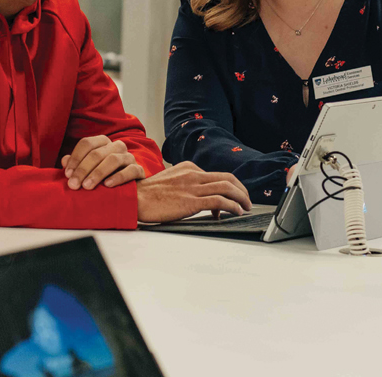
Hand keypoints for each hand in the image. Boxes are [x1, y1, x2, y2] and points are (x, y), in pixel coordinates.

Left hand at [62, 136, 145, 189]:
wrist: (130, 185)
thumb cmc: (105, 175)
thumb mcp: (89, 169)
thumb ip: (77, 164)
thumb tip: (64, 161)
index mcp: (103, 142)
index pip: (86, 143)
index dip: (75, 158)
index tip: (67, 174)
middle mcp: (116, 146)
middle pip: (97, 153)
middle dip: (83, 169)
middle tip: (74, 184)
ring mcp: (128, 157)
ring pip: (113, 159)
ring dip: (98, 173)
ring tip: (87, 186)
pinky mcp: (138, 169)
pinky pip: (130, 170)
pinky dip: (118, 177)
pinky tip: (107, 185)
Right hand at [136, 161, 251, 222]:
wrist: (134, 198)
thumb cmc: (148, 194)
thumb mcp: (169, 181)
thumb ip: (184, 184)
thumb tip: (196, 197)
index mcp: (188, 168)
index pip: (216, 175)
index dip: (228, 188)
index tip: (230, 199)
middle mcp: (193, 174)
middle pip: (227, 177)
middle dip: (241, 190)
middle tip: (247, 201)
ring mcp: (193, 186)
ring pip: (227, 187)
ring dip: (241, 198)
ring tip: (246, 207)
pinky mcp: (191, 201)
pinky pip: (219, 200)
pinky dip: (232, 206)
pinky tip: (235, 212)